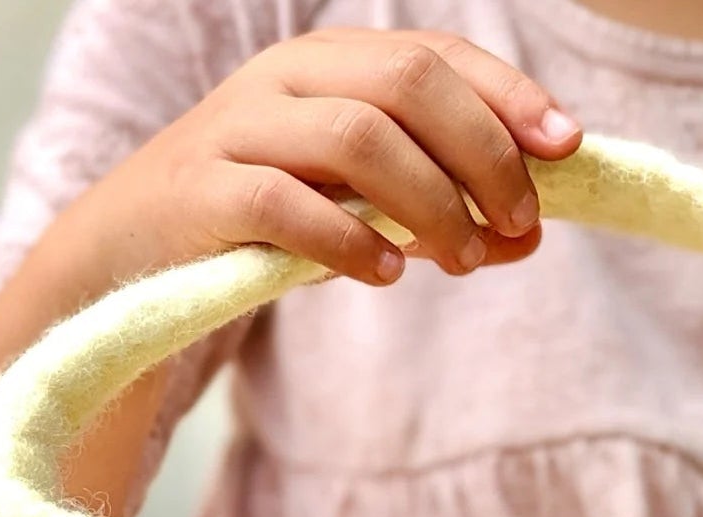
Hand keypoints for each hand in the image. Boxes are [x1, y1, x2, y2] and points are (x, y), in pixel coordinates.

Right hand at [62, 29, 581, 288]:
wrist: (135, 252)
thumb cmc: (262, 224)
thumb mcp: (358, 206)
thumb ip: (437, 210)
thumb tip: (531, 234)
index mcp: (329, 66)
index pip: (435, 54)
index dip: (508, 94)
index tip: (568, 145)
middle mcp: (285, 79)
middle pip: (408, 83)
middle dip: (482, 154)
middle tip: (518, 225)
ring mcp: (237, 128)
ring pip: (356, 136)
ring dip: (429, 204)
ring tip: (462, 261)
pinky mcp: (201, 191)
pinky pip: (284, 203)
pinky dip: (346, 241)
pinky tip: (384, 276)